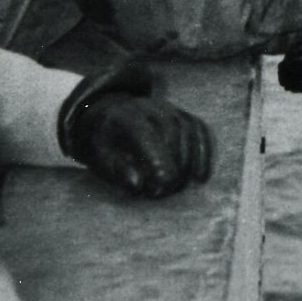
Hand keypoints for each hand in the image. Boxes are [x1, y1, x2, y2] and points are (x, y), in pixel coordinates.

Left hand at [57, 61, 214, 197]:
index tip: (162, 185)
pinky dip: (204, 153)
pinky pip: (199, 130)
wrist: (110, 114)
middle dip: (173, 164)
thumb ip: (115, 169)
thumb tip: (137, 184)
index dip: (157, 159)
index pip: (146, 134)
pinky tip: (201, 177)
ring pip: (188, 131)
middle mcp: (151, 108)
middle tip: (167, 192)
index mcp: (126, 117)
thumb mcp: (98, 155)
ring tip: (181, 187)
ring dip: (189, 162)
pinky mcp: (183, 115)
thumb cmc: (103, 141)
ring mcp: (170, 109)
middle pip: (171, 132)